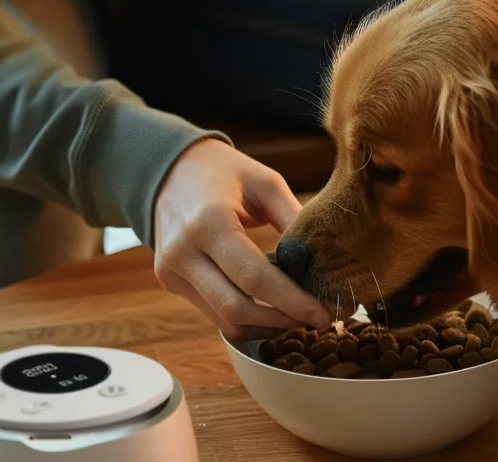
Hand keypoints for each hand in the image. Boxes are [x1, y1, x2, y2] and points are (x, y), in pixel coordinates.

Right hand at [152, 138, 331, 337]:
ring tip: (300, 316)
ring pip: (225, 321)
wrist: (171, 171)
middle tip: (319, 319)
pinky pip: (214, 315)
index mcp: (207, 222)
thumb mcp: (265, 183)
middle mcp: (182, 253)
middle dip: (283, 320)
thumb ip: (294, 219)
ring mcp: (171, 272)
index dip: (292, 302)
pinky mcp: (171, 283)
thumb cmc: (225, 172)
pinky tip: (273, 309)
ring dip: (267, 326)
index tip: (325, 313)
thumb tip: (326, 261)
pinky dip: (248, 319)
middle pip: (237, 309)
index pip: (254, 278)